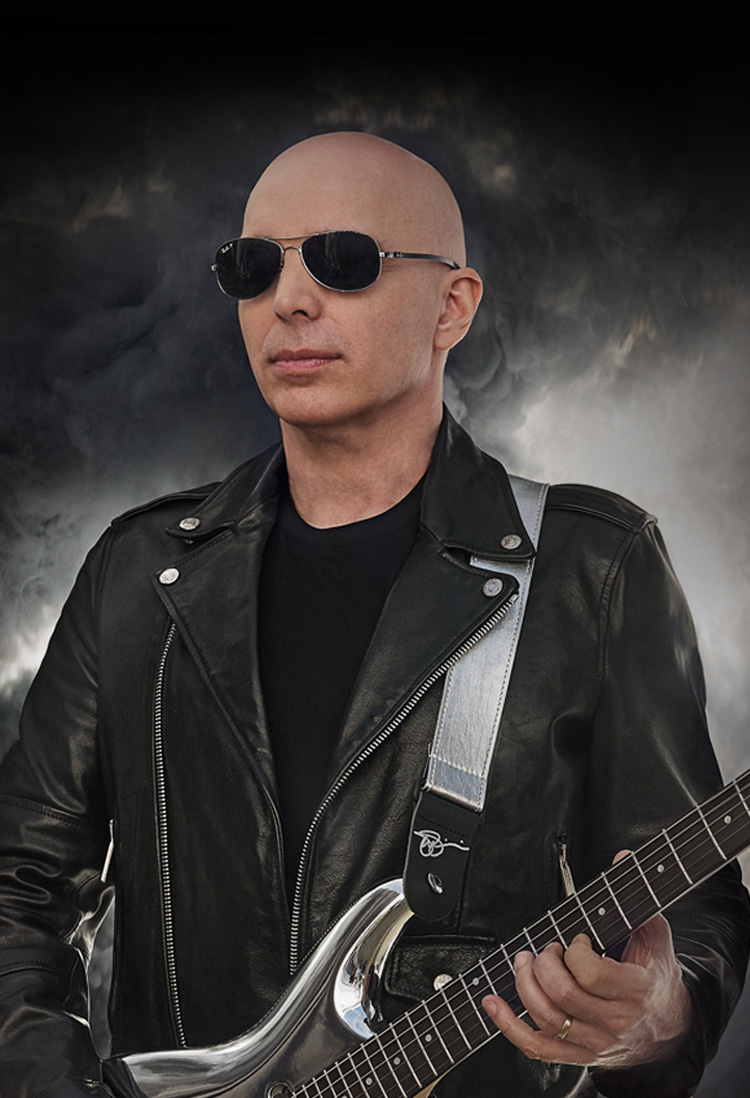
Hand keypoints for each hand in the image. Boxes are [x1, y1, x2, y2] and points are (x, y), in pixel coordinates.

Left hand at [481, 853, 691, 1068]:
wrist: (671, 1029)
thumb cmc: (656, 977)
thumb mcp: (656, 938)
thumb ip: (639, 900)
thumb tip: (621, 859)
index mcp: (635, 991)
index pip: (592, 974)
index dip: (574, 951)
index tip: (574, 938)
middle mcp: (614, 1021)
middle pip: (563, 995)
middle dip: (543, 964)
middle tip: (544, 948)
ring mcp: (594, 1041)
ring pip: (548, 1020)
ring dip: (524, 986)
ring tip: (523, 962)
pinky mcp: (578, 1054)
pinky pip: (537, 1048)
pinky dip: (509, 1026)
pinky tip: (493, 1003)